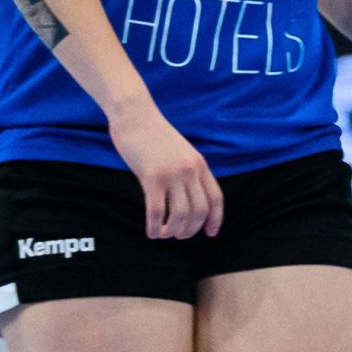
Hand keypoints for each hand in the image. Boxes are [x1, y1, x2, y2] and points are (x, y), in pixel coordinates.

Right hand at [109, 104, 221, 240]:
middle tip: (177, 235)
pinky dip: (155, 227)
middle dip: (190, 230)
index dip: (215, 219)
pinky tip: (151, 232)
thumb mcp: (180, 152)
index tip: (209, 234)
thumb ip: (187, 171)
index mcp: (200, 165)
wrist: (135, 115)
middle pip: (200, 211)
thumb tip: (187, 195)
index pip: (216, 198)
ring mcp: (173, 174)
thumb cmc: (153, 135)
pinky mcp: (152, 177)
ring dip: (173, 232)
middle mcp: (191, 170)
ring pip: (181, 215)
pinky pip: (158, 212)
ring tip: (163, 234)